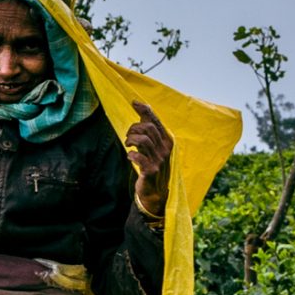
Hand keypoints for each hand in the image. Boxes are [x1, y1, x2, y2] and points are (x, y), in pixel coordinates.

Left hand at [125, 102, 173, 218]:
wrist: (155, 191)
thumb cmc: (151, 164)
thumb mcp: (151, 146)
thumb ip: (147, 129)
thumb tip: (140, 107)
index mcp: (166, 141)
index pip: (156, 121)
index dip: (145, 111)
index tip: (134, 103)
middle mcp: (165, 149)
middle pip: (149, 128)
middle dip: (134, 128)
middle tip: (128, 137)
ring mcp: (159, 160)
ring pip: (143, 140)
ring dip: (131, 139)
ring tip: (128, 145)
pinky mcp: (151, 170)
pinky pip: (139, 157)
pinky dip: (131, 154)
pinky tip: (130, 156)